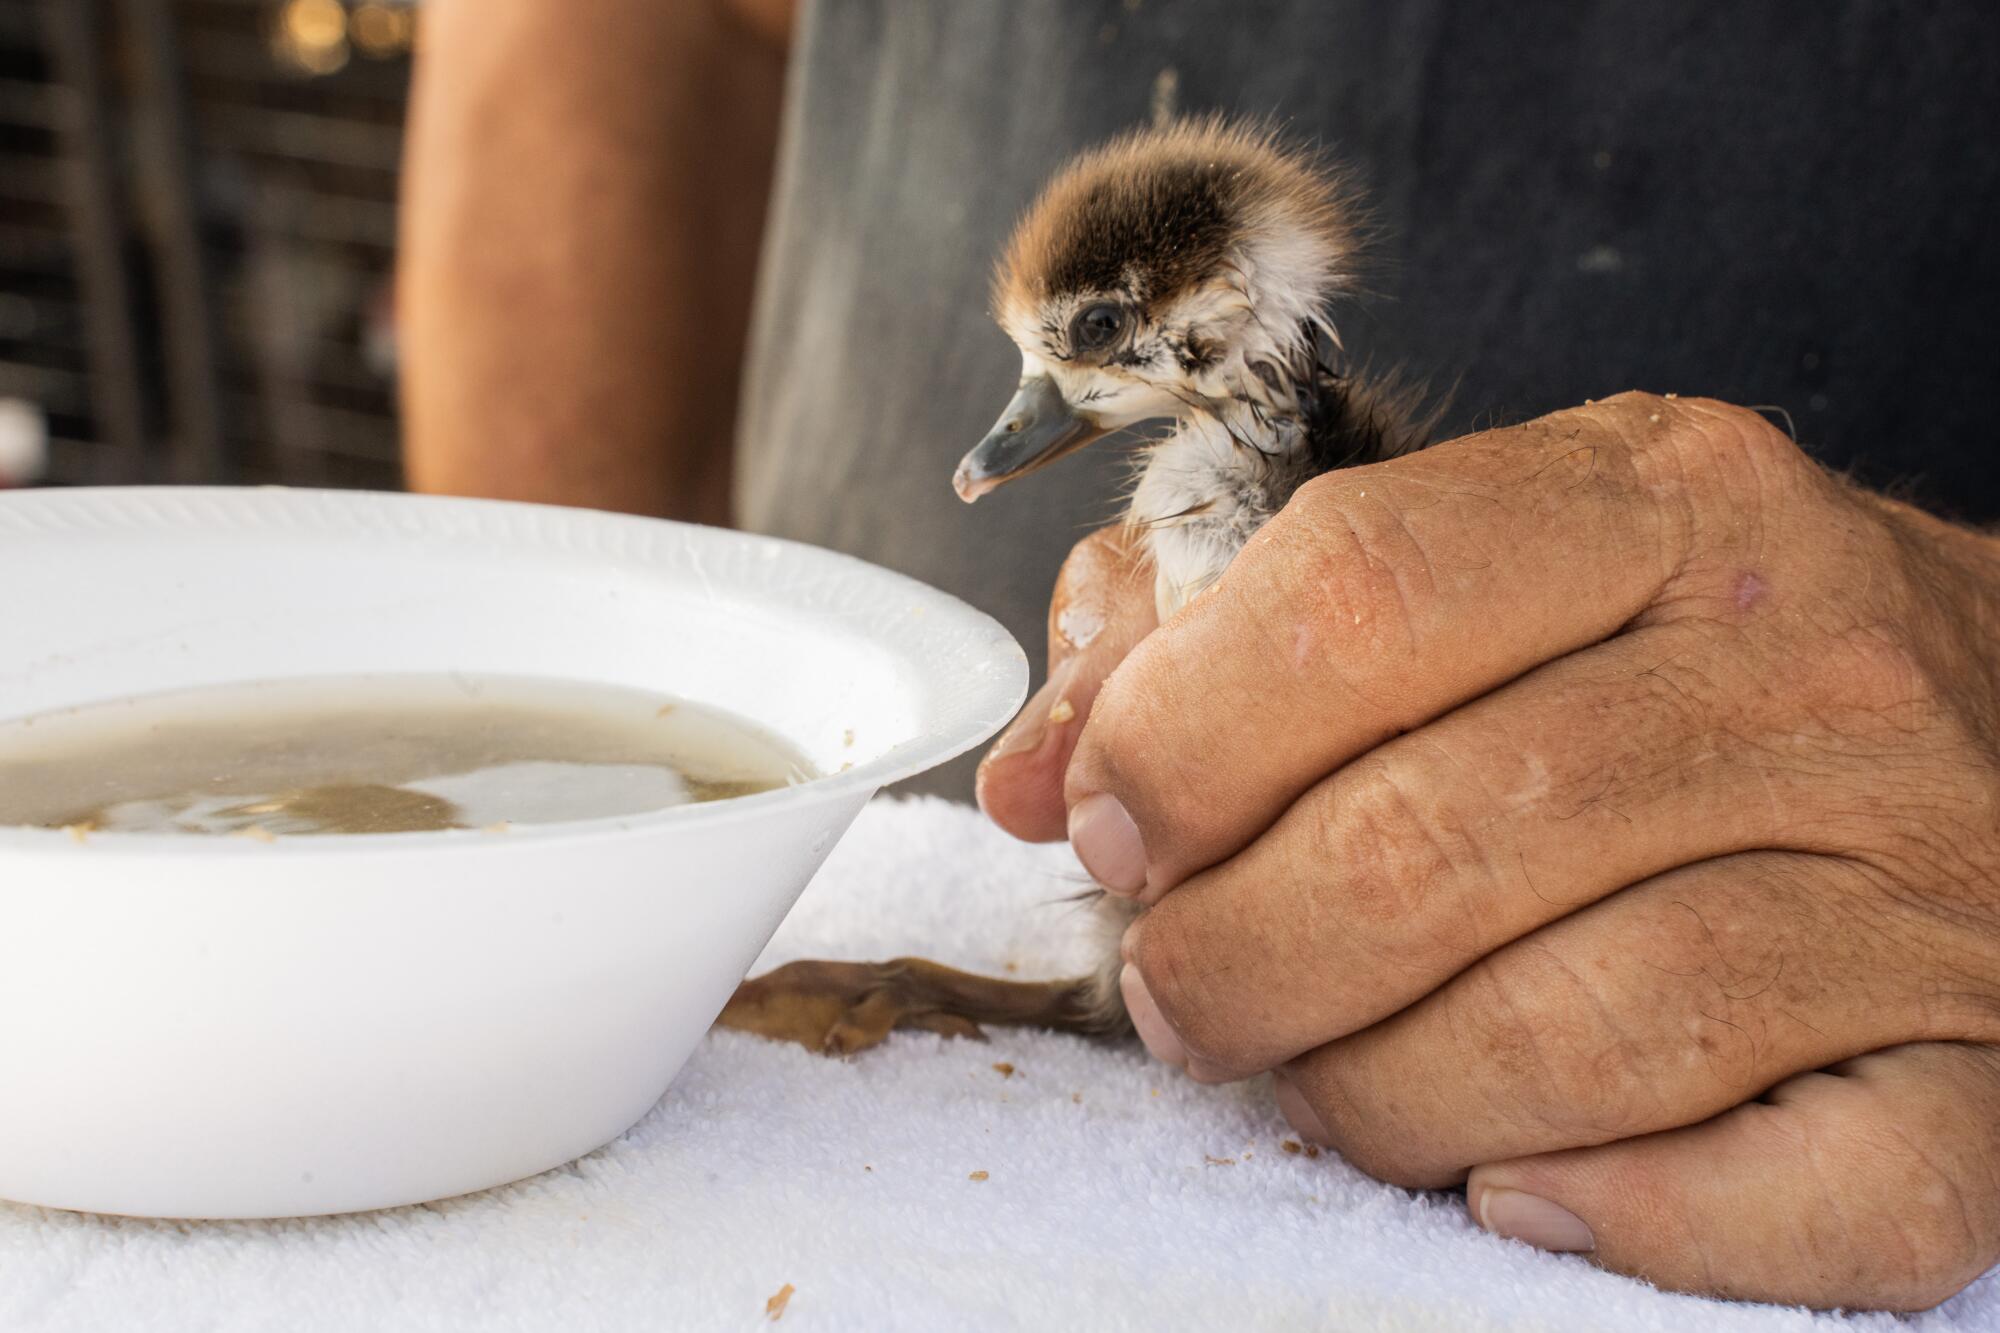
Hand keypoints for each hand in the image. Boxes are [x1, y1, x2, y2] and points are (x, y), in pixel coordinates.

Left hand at [989, 393, 1999, 1309]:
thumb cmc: (1664, 645)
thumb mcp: (1465, 560)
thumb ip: (1217, 630)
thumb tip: (1041, 775)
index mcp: (1657, 499)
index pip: (1359, 591)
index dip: (1179, 736)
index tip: (1111, 825)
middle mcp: (1804, 666)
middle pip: (1432, 838)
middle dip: (1235, 952)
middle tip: (1182, 989)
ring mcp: (1921, 876)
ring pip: (1578, 1031)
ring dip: (1378, 1093)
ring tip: (1320, 1076)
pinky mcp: (1984, 1069)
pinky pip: (1815, 1195)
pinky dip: (1630, 1218)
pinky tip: (1514, 1184)